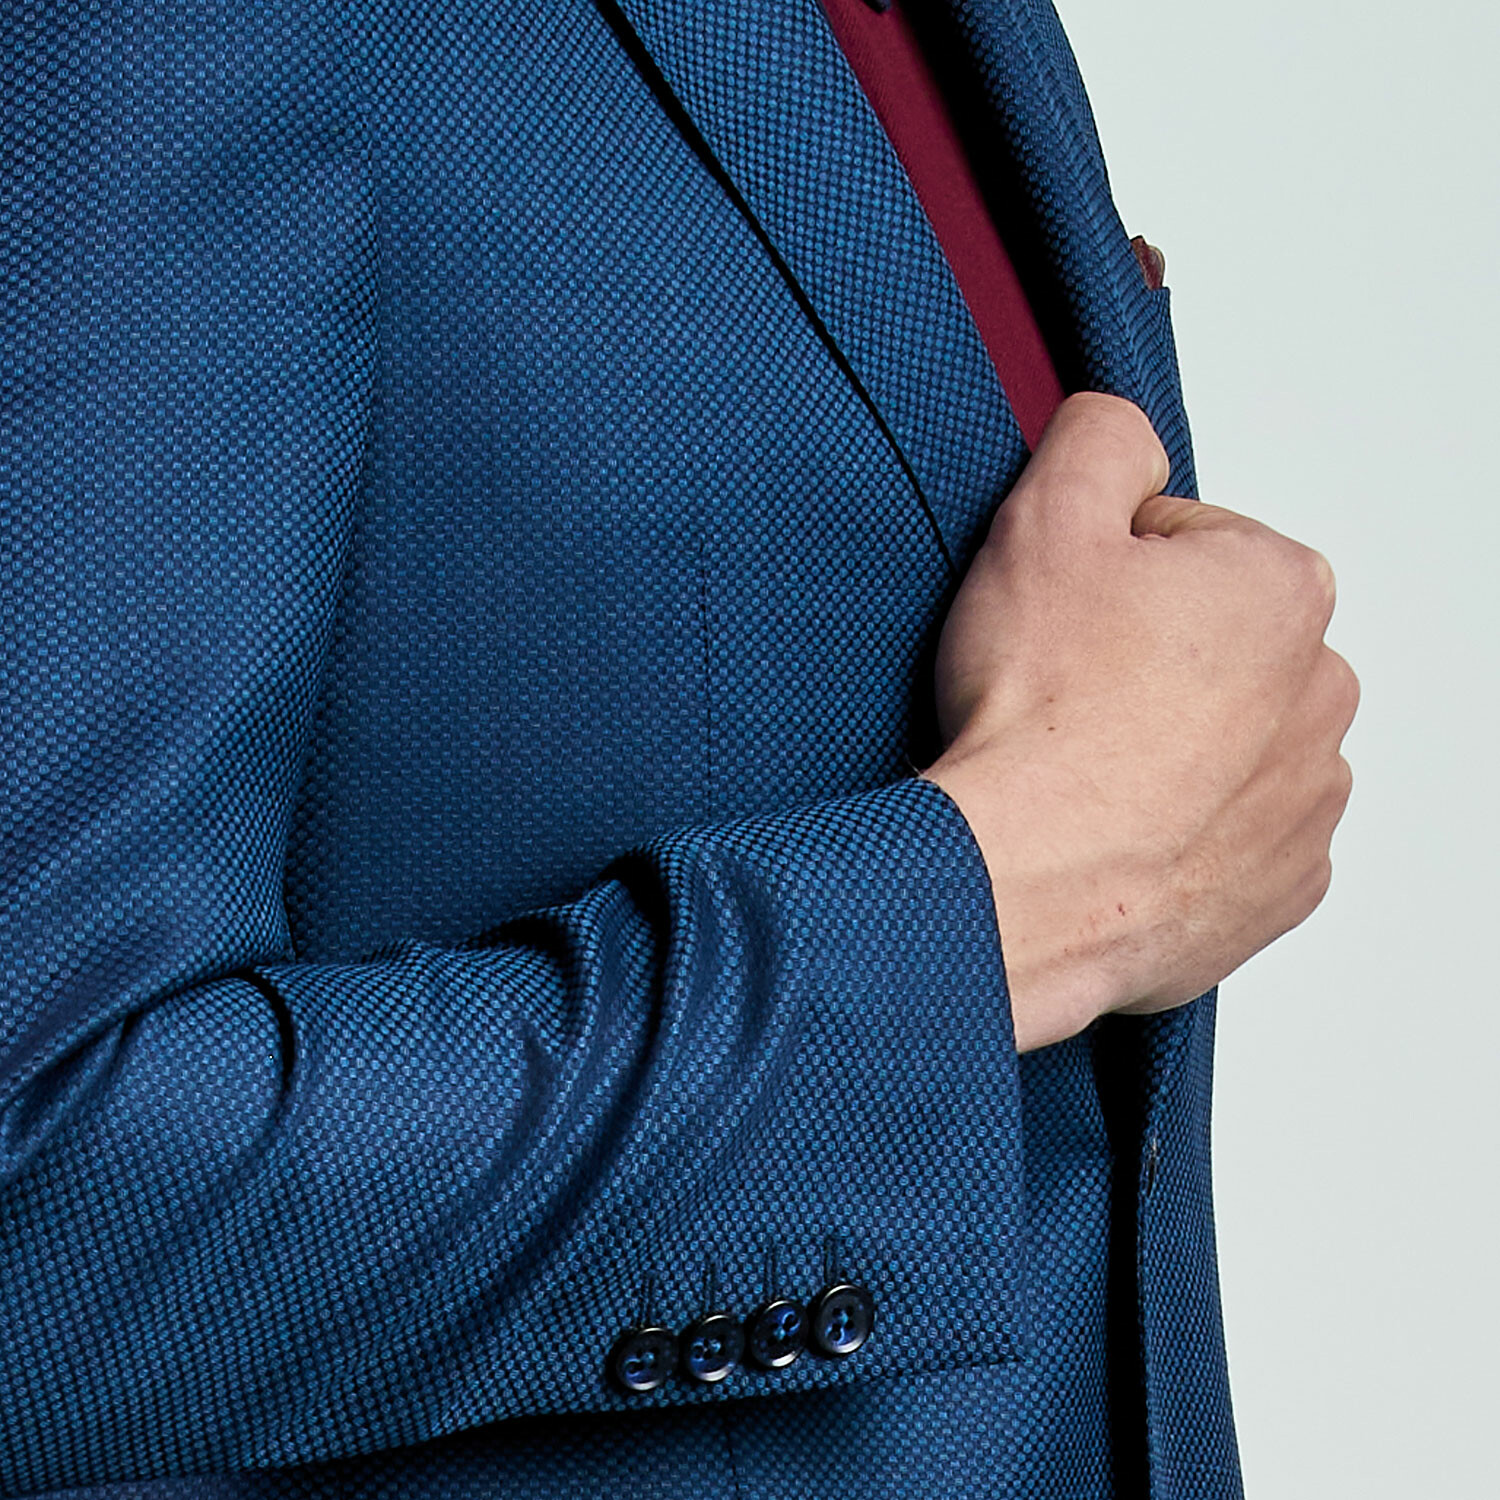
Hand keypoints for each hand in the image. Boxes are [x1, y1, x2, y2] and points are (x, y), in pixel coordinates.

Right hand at [921, 393, 1357, 1051]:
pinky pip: (1228, 832)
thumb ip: (1100, 437)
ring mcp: (1307, 799)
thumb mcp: (1045, 518)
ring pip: (1224, 739)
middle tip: (1065, 691)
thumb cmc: (1040, 716)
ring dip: (1165, 742)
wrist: (1026, 877)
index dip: (1103, 570)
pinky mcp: (1278, 886)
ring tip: (1084, 766)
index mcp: (1282, 588)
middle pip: (1212, 642)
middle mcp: (1321, 692)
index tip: (1063, 619)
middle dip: (1145, 654)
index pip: (1183, 543)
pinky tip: (1113, 826)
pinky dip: (1178, 826)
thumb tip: (1124, 434)